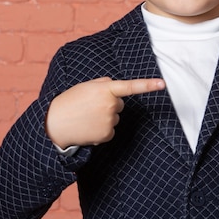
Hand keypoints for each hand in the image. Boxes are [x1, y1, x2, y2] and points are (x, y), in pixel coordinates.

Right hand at [45, 77, 164, 148]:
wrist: (55, 123)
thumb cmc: (71, 101)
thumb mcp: (87, 86)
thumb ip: (104, 83)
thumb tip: (116, 87)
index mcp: (106, 90)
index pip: (130, 86)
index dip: (148, 85)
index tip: (163, 84)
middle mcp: (111, 105)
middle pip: (120, 104)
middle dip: (109, 104)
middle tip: (90, 106)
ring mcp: (110, 121)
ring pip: (114, 118)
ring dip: (104, 117)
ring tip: (87, 116)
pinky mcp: (108, 134)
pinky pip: (111, 130)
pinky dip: (102, 129)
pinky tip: (89, 127)